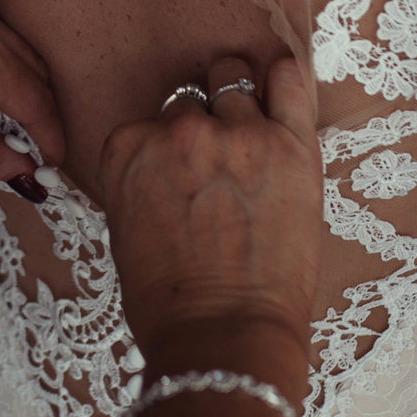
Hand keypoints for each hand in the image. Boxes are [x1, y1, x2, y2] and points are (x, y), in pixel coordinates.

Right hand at [92, 54, 321, 392]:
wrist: (224, 337)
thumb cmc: (169, 303)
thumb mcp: (125, 232)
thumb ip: (141, 181)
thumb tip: (166, 165)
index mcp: (129, 148)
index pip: (150, 120)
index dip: (167, 145)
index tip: (181, 168)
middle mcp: (180, 131)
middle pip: (192, 101)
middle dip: (203, 126)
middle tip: (218, 161)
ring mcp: (239, 133)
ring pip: (235, 83)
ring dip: (240, 106)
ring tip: (250, 138)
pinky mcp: (291, 145)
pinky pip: (290, 82)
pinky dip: (285, 79)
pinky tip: (282, 85)